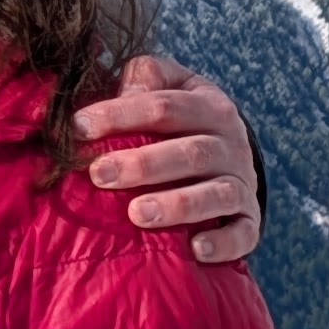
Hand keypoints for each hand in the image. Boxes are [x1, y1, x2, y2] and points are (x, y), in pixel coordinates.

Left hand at [73, 55, 262, 269]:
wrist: (231, 154)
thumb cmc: (182, 120)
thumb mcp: (169, 86)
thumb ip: (145, 78)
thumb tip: (121, 91)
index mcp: (208, 105)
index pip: (164, 106)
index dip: (120, 114)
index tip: (79, 128)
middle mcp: (231, 144)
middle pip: (191, 152)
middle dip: (143, 164)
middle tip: (98, 174)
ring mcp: (242, 183)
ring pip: (217, 194)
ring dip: (178, 205)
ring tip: (137, 214)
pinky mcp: (249, 220)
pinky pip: (243, 233)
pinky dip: (223, 242)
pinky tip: (196, 249)